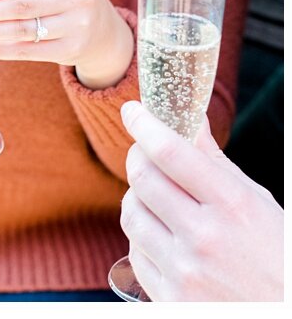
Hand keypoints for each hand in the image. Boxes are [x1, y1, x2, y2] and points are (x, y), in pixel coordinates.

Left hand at [120, 101, 282, 300]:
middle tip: (143, 153)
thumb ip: (215, 161)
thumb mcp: (256, 203)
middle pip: (142, 179)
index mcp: (234, 207)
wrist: (286, 318)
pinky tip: (163, 237)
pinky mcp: (170, 299)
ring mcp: (185, 271)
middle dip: (137, 158)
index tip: (132, 111)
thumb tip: (189, 118)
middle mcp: (206, 237)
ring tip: (156, 198)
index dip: (144, 125)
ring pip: (132, 214)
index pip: (171, 153)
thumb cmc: (275, 255)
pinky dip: (143, 238)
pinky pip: (135, 252)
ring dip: (136, 199)